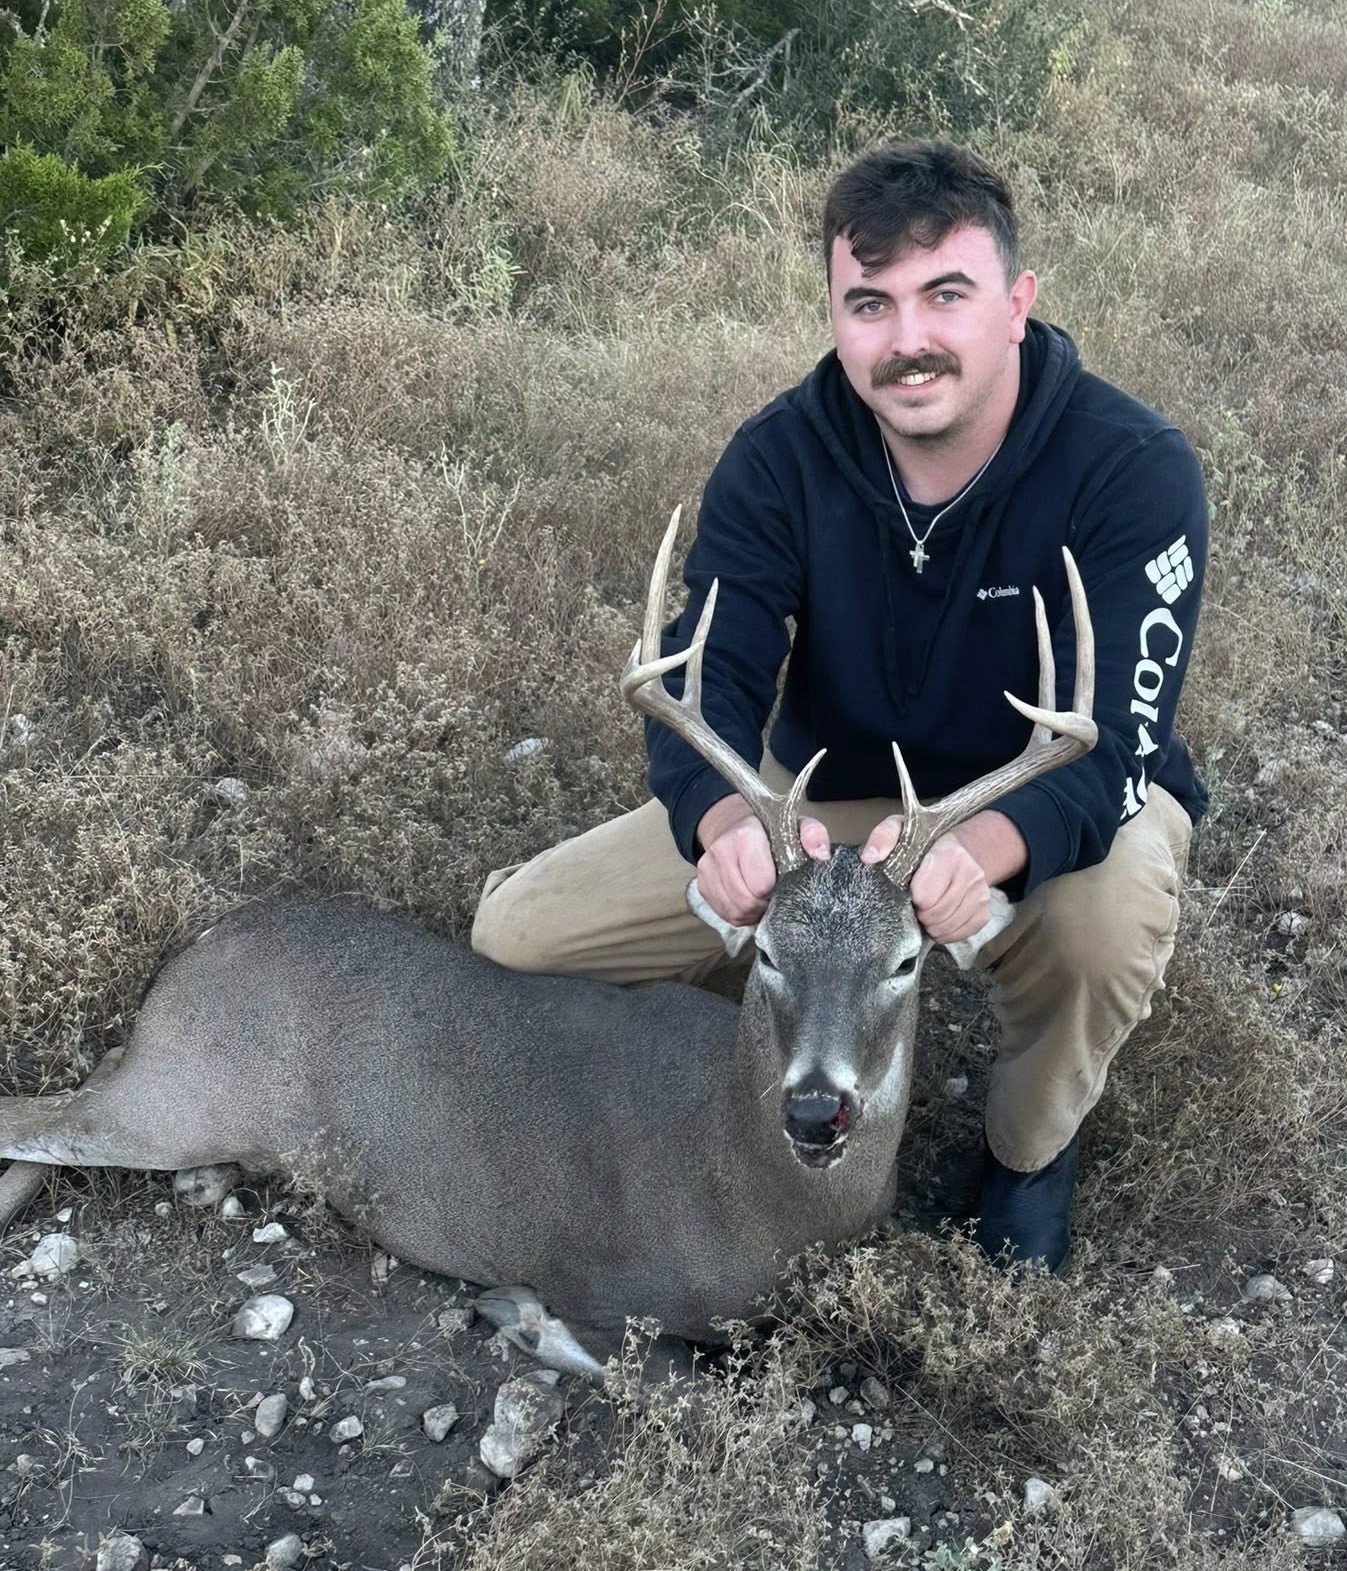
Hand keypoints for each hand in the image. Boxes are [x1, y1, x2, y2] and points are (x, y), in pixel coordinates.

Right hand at [695, 796, 829, 926]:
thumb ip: (813, 835)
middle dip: (764, 906)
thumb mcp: (796, 825)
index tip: (782, 884)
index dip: (776, 890)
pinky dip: (739, 915)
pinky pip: (723, 913)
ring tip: (763, 902)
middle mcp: (721, 852)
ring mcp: (707, 870)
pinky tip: (749, 904)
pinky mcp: (702, 885)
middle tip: (774, 898)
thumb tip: (822, 857)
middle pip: (746, 902)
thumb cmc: (769, 829)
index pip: (761, 884)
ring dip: (752, 914)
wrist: (729, 824)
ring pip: (733, 912)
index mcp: (745, 836)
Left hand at [859, 809, 1025, 943]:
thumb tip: (869, 857)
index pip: (925, 895)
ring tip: (924, 911)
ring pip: (947, 927)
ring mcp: (980, 895)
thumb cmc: (926, 844)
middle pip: (935, 914)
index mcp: (950, 854)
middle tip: (914, 903)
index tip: (909, 890)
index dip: (911, 897)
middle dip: (919, 913)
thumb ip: (883, 837)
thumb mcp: (900, 830)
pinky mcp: (984, 913)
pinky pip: (961, 934)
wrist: (962, 851)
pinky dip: (944, 933)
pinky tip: (937, 920)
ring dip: (930, 925)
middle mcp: (971, 874)